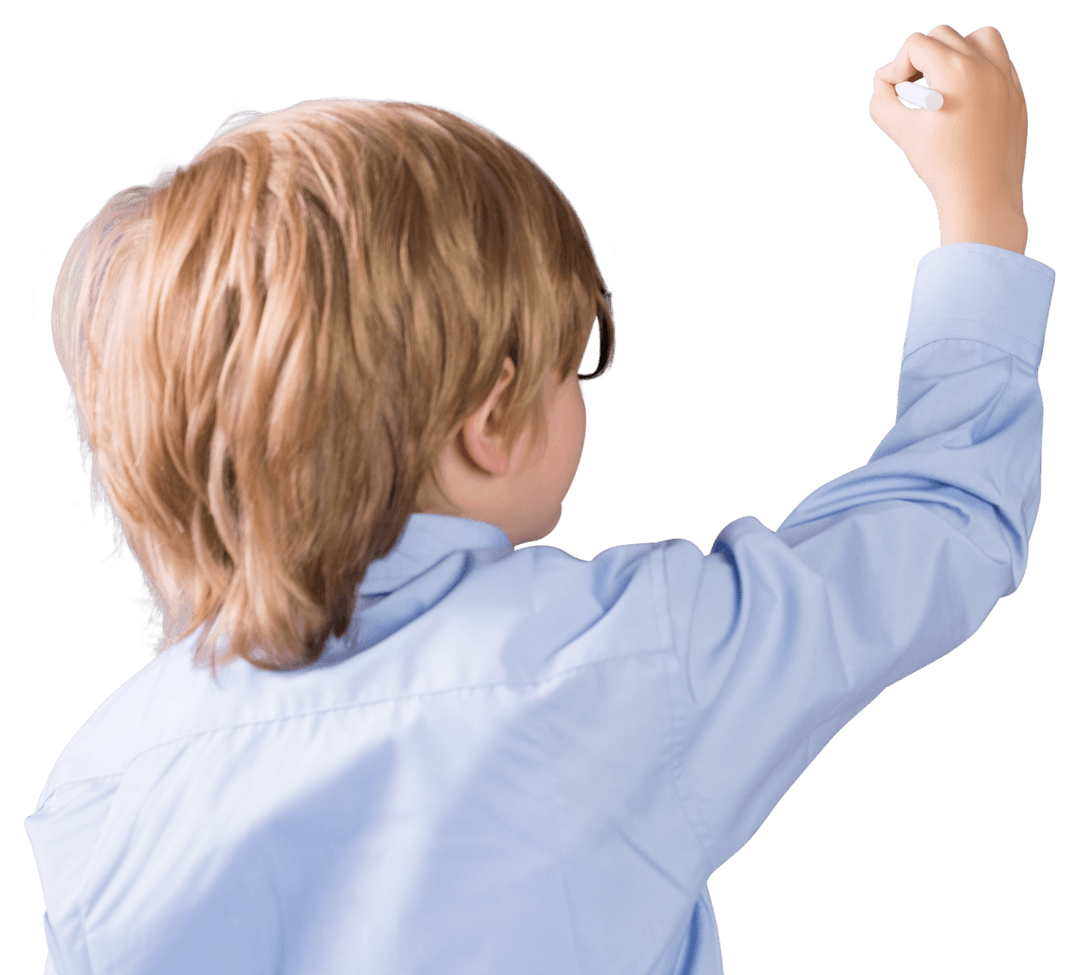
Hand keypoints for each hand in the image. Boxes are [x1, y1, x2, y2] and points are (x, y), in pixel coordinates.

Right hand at [869, 25, 1027, 225]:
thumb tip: (882, 81)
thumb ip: (881, 101)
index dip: (895, 66)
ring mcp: (1006, 78)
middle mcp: (986, 66)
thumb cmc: (940, 165)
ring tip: (942, 83)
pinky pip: (999, 62)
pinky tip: (963, 98)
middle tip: (912, 91)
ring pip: (979, 38)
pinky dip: (978, 69)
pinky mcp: (1016, 94)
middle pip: (944, 36)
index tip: (891, 92)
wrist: (982, 196)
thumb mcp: (902, 131)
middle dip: (921, 59)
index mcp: (957, 71)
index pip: (916, 44)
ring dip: (955, 52)